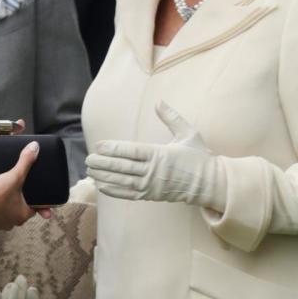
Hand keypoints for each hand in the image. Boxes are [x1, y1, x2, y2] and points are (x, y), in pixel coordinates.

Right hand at [0, 140, 39, 230]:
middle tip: (16, 193)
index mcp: (23, 215)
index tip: (35, 199)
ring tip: (3, 196)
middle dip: (19, 204)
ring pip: (7, 216)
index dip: (36, 203)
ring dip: (6, 208)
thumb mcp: (13, 176)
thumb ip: (25, 162)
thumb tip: (35, 147)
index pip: (35, 209)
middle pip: (20, 212)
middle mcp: (13, 223)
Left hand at [86, 101, 226, 212]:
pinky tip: (101, 186)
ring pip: (122, 182)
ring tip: (90, 171)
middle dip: (103, 163)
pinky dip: (114, 191)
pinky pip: (128, 194)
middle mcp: (153, 171)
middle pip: (122, 167)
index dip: (113, 148)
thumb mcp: (188, 133)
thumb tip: (159, 102)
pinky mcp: (151, 196)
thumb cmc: (199, 158)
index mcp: (160, 154)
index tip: (99, 145)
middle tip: (88, 159)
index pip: (131, 151)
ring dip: (104, 177)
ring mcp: (151, 185)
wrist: (209, 184)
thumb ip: (172, 117)